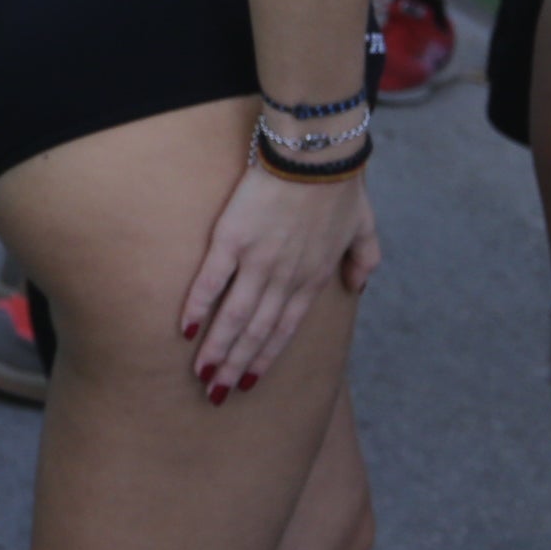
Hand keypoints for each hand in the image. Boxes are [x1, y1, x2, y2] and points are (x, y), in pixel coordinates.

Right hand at [180, 161, 379, 399]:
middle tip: (218, 393)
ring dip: (218, 349)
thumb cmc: (341, 187)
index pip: (285, 330)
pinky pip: (211, 281)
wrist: (317, 156)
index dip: (266, 358)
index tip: (249, 382)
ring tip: (202, 375)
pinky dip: (198, 307)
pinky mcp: (232, 239)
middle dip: (237, 366)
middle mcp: (285, 279)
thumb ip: (363, 261)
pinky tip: (184, 330)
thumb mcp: (366, 229)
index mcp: (313, 279)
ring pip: (235, 317)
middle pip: (257, 333)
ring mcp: (257, 261)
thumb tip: (357, 285)